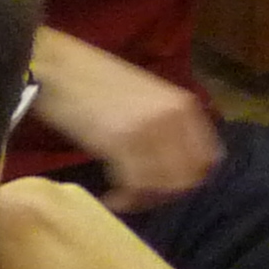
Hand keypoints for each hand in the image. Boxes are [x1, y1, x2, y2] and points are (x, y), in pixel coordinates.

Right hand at [31, 31, 220, 211]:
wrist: (60, 68)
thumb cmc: (98, 84)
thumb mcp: (148, 100)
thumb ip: (168, 126)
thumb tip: (175, 166)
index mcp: (185, 105)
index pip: (209, 159)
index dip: (189, 181)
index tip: (166, 189)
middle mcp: (175, 116)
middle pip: (188, 177)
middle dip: (165, 195)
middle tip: (140, 198)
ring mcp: (151, 128)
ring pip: (163, 185)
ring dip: (143, 200)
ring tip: (122, 198)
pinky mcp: (123, 141)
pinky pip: (136, 186)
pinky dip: (124, 200)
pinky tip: (110, 198)